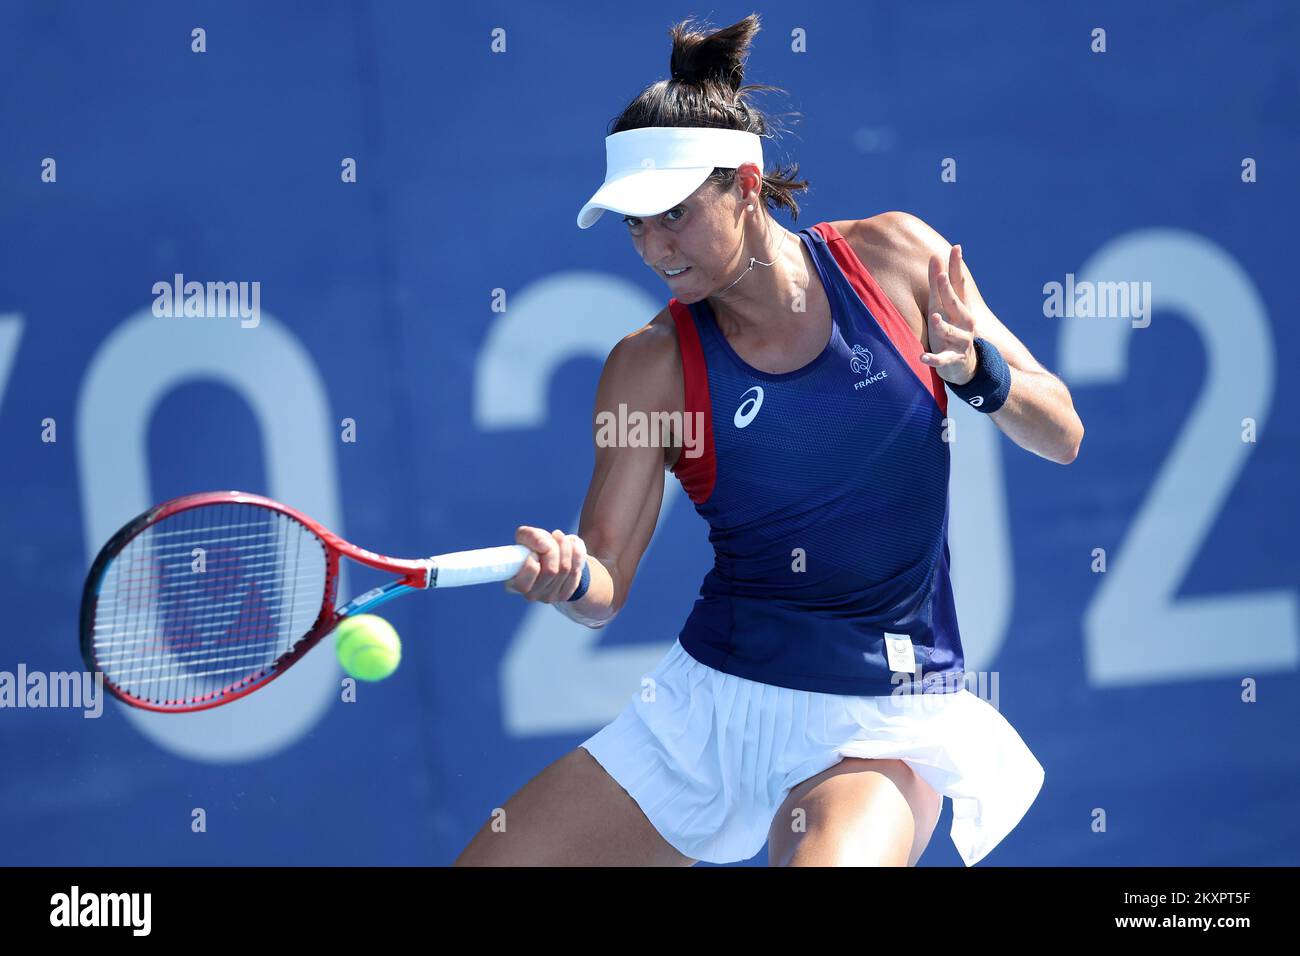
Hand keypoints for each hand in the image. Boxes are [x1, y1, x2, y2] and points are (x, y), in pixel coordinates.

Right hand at [504, 526, 587, 602]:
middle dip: (555, 548)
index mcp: (514, 583)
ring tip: (561, 538)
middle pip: (551, 570)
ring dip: (566, 547)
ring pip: (565, 569)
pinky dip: (577, 555)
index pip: (527, 575)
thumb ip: (530, 536)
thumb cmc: (534, 548)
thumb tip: (545, 546)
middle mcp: (530, 594)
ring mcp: (548, 597)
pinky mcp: (564, 595)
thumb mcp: (526, 537)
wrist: (551, 558)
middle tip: (554, 535)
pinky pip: (576, 572)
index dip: (534, 558)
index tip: (535, 551)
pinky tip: (573, 546)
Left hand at [920, 244, 978, 385]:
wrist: (964, 365)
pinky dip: (933, 359)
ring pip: (950, 332)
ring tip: (936, 318)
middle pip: (955, 304)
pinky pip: (942, 360)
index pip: (959, 284)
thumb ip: (938, 283)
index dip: (956, 267)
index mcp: (960, 307)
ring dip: (943, 326)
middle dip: (948, 292)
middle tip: (941, 277)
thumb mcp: (942, 306)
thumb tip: (935, 255)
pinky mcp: (952, 359)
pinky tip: (922, 357)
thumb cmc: (949, 329)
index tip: (956, 248)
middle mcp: (964, 322)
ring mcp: (959, 341)